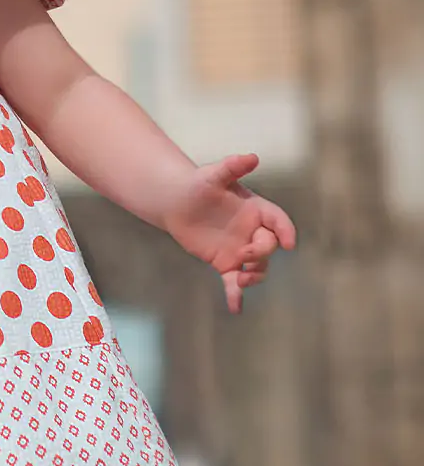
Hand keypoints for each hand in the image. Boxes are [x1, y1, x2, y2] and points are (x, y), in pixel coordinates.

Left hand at [164, 153, 296, 313]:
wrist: (176, 201)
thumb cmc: (197, 184)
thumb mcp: (213, 174)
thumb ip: (232, 166)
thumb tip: (252, 157)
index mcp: (256, 209)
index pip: (278, 221)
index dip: (286, 231)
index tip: (289, 243)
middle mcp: (252, 231)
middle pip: (268, 246)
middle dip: (261, 254)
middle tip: (244, 257)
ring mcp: (240, 248)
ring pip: (257, 268)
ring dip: (253, 277)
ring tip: (240, 282)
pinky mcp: (225, 262)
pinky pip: (234, 281)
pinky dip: (236, 295)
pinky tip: (235, 308)